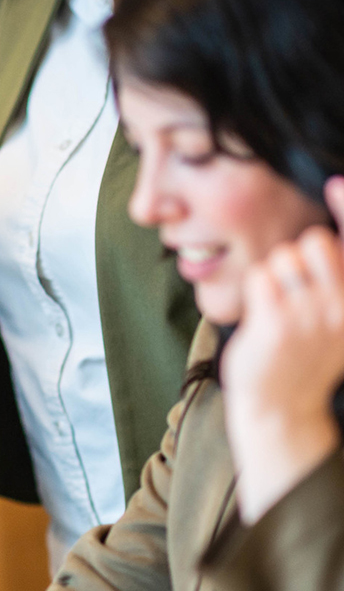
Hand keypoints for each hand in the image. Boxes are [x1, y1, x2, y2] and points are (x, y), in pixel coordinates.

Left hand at [221, 177, 343, 523]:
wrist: (282, 407)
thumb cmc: (305, 356)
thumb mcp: (336, 318)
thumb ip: (337, 273)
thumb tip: (333, 203)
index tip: (335, 184)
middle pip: (313, 242)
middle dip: (296, 257)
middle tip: (292, 291)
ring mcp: (311, 314)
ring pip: (282, 257)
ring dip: (273, 276)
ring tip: (278, 309)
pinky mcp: (277, 322)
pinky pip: (259, 277)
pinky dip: (255, 290)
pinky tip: (262, 317)